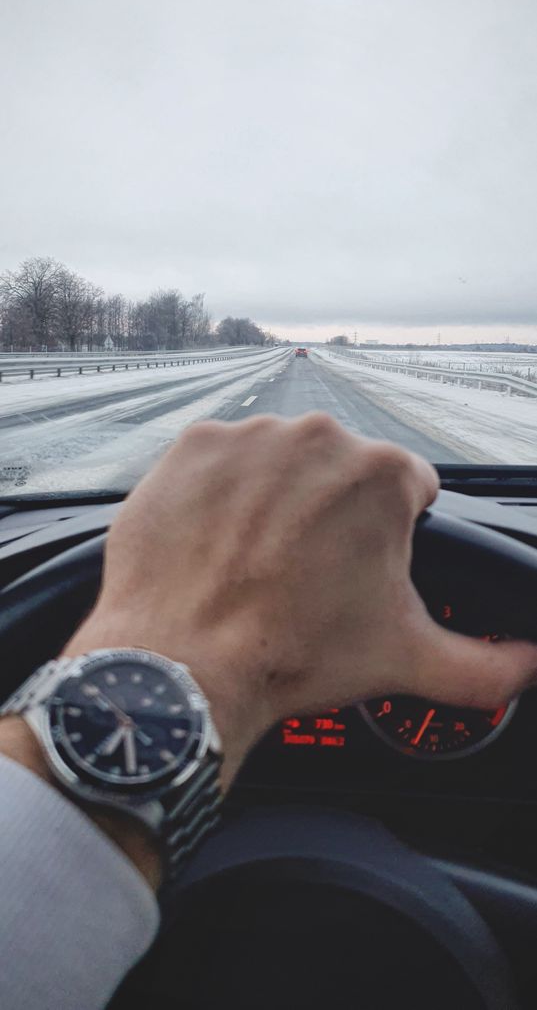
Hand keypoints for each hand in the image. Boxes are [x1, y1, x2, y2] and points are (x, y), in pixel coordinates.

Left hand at [64, 414, 536, 786]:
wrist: (183, 665)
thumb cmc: (291, 654)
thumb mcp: (406, 659)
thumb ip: (487, 664)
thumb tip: (528, 665)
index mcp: (383, 475)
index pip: (407, 487)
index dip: (387, 532)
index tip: (358, 565)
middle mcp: (319, 437)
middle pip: (340, 470)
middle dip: (330, 513)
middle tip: (304, 571)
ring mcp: (250, 436)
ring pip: (280, 460)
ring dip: (275, 498)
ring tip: (256, 558)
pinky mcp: (193, 445)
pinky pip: (221, 460)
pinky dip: (220, 492)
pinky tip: (216, 540)